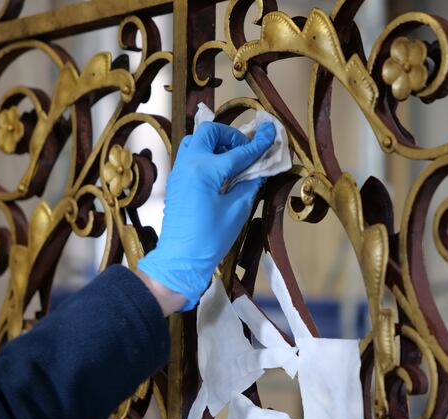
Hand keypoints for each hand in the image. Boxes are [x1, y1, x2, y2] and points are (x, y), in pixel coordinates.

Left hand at [138, 121, 275, 311]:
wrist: (181, 259)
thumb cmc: (210, 238)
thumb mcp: (237, 211)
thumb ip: (249, 185)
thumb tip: (259, 171)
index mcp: (205, 170)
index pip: (238, 152)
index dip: (257, 143)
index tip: (271, 131)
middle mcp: (189, 164)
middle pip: (210, 132)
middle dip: (230, 136)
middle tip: (244, 150)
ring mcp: (179, 172)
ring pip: (195, 141)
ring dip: (215, 143)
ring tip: (231, 159)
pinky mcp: (176, 182)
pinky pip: (190, 156)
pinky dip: (205, 155)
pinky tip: (219, 172)